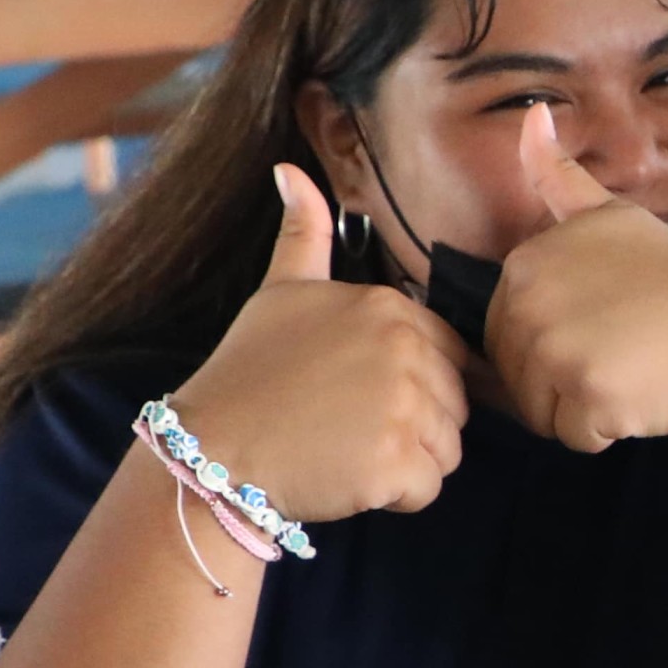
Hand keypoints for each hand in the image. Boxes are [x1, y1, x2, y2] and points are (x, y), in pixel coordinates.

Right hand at [166, 167, 471, 522]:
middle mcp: (405, 349)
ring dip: (407, 461)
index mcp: (389, 307)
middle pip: (455, 405)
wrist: (213, 449)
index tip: (357, 393)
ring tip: (347, 449)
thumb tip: (288, 171)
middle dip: (414, 426)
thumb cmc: (249, 374)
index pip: (449, 356)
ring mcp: (403, 406)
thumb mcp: (279, 292)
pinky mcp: (395, 462)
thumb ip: (303, 234)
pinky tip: (349, 477)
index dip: (412, 384)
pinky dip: (396, 496)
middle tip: (348, 425)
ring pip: (448, 449)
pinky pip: (429, 488)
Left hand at [482, 104, 667, 453]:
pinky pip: (575, 436)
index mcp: (526, 261)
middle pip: (518, 378)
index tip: (607, 323)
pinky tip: (643, 395)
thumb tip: (530, 113)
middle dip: (565, 382)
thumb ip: (559, 176)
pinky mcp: (588, 392)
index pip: (508, 337)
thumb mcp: (614, 216)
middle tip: (622, 353)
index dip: (558, 344)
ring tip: (633, 372)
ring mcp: (557, 345)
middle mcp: (531, 298)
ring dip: (584, 409)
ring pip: (541, 412)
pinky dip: (608, 430)